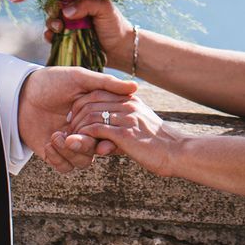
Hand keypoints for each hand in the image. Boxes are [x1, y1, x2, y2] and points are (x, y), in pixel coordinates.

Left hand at [18, 66, 137, 172]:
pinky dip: (58, 159)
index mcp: (96, 115)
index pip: (110, 132)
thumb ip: (107, 83)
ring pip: (82, 161)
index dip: (110, 140)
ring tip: (55, 136)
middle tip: (71, 138)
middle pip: (96, 149)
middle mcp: (86, 130)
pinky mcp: (56, 153)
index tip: (103, 143)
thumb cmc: (52, 81)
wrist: (21, 92)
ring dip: (70, 152)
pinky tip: (49, 142)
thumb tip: (136, 86)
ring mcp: (71, 142)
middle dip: (85, 147)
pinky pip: (64, 167)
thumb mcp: (80, 78)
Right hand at [46, 0, 134, 64]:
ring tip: (57, 30)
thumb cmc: (115, 26)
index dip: (59, 0)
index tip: (60, 7)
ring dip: (51, 25)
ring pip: (54, 23)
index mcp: (83, 1)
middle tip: (59, 24)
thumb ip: (87, 4)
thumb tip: (65, 11)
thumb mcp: (104, 8)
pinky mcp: (69, 41)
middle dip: (54, 15)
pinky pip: (55, 37)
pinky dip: (50, 37)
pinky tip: (52, 38)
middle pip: (56, 10)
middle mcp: (75, 13)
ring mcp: (71, 27)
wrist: (121, 49)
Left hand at [66, 92, 182, 177]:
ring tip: (70, 139)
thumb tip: (104, 138)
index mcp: (130, 99)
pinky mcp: (124, 133)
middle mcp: (128, 104)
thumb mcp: (141, 128)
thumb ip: (122, 127)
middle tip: (67, 128)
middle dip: (75, 115)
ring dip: (77, 128)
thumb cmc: (159, 144)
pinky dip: (83, 137)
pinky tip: (78, 145)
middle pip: (90, 101)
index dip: (81, 103)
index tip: (73, 117)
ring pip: (90, 115)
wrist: (177, 152)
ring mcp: (126, 117)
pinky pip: (95, 129)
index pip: (98, 92)